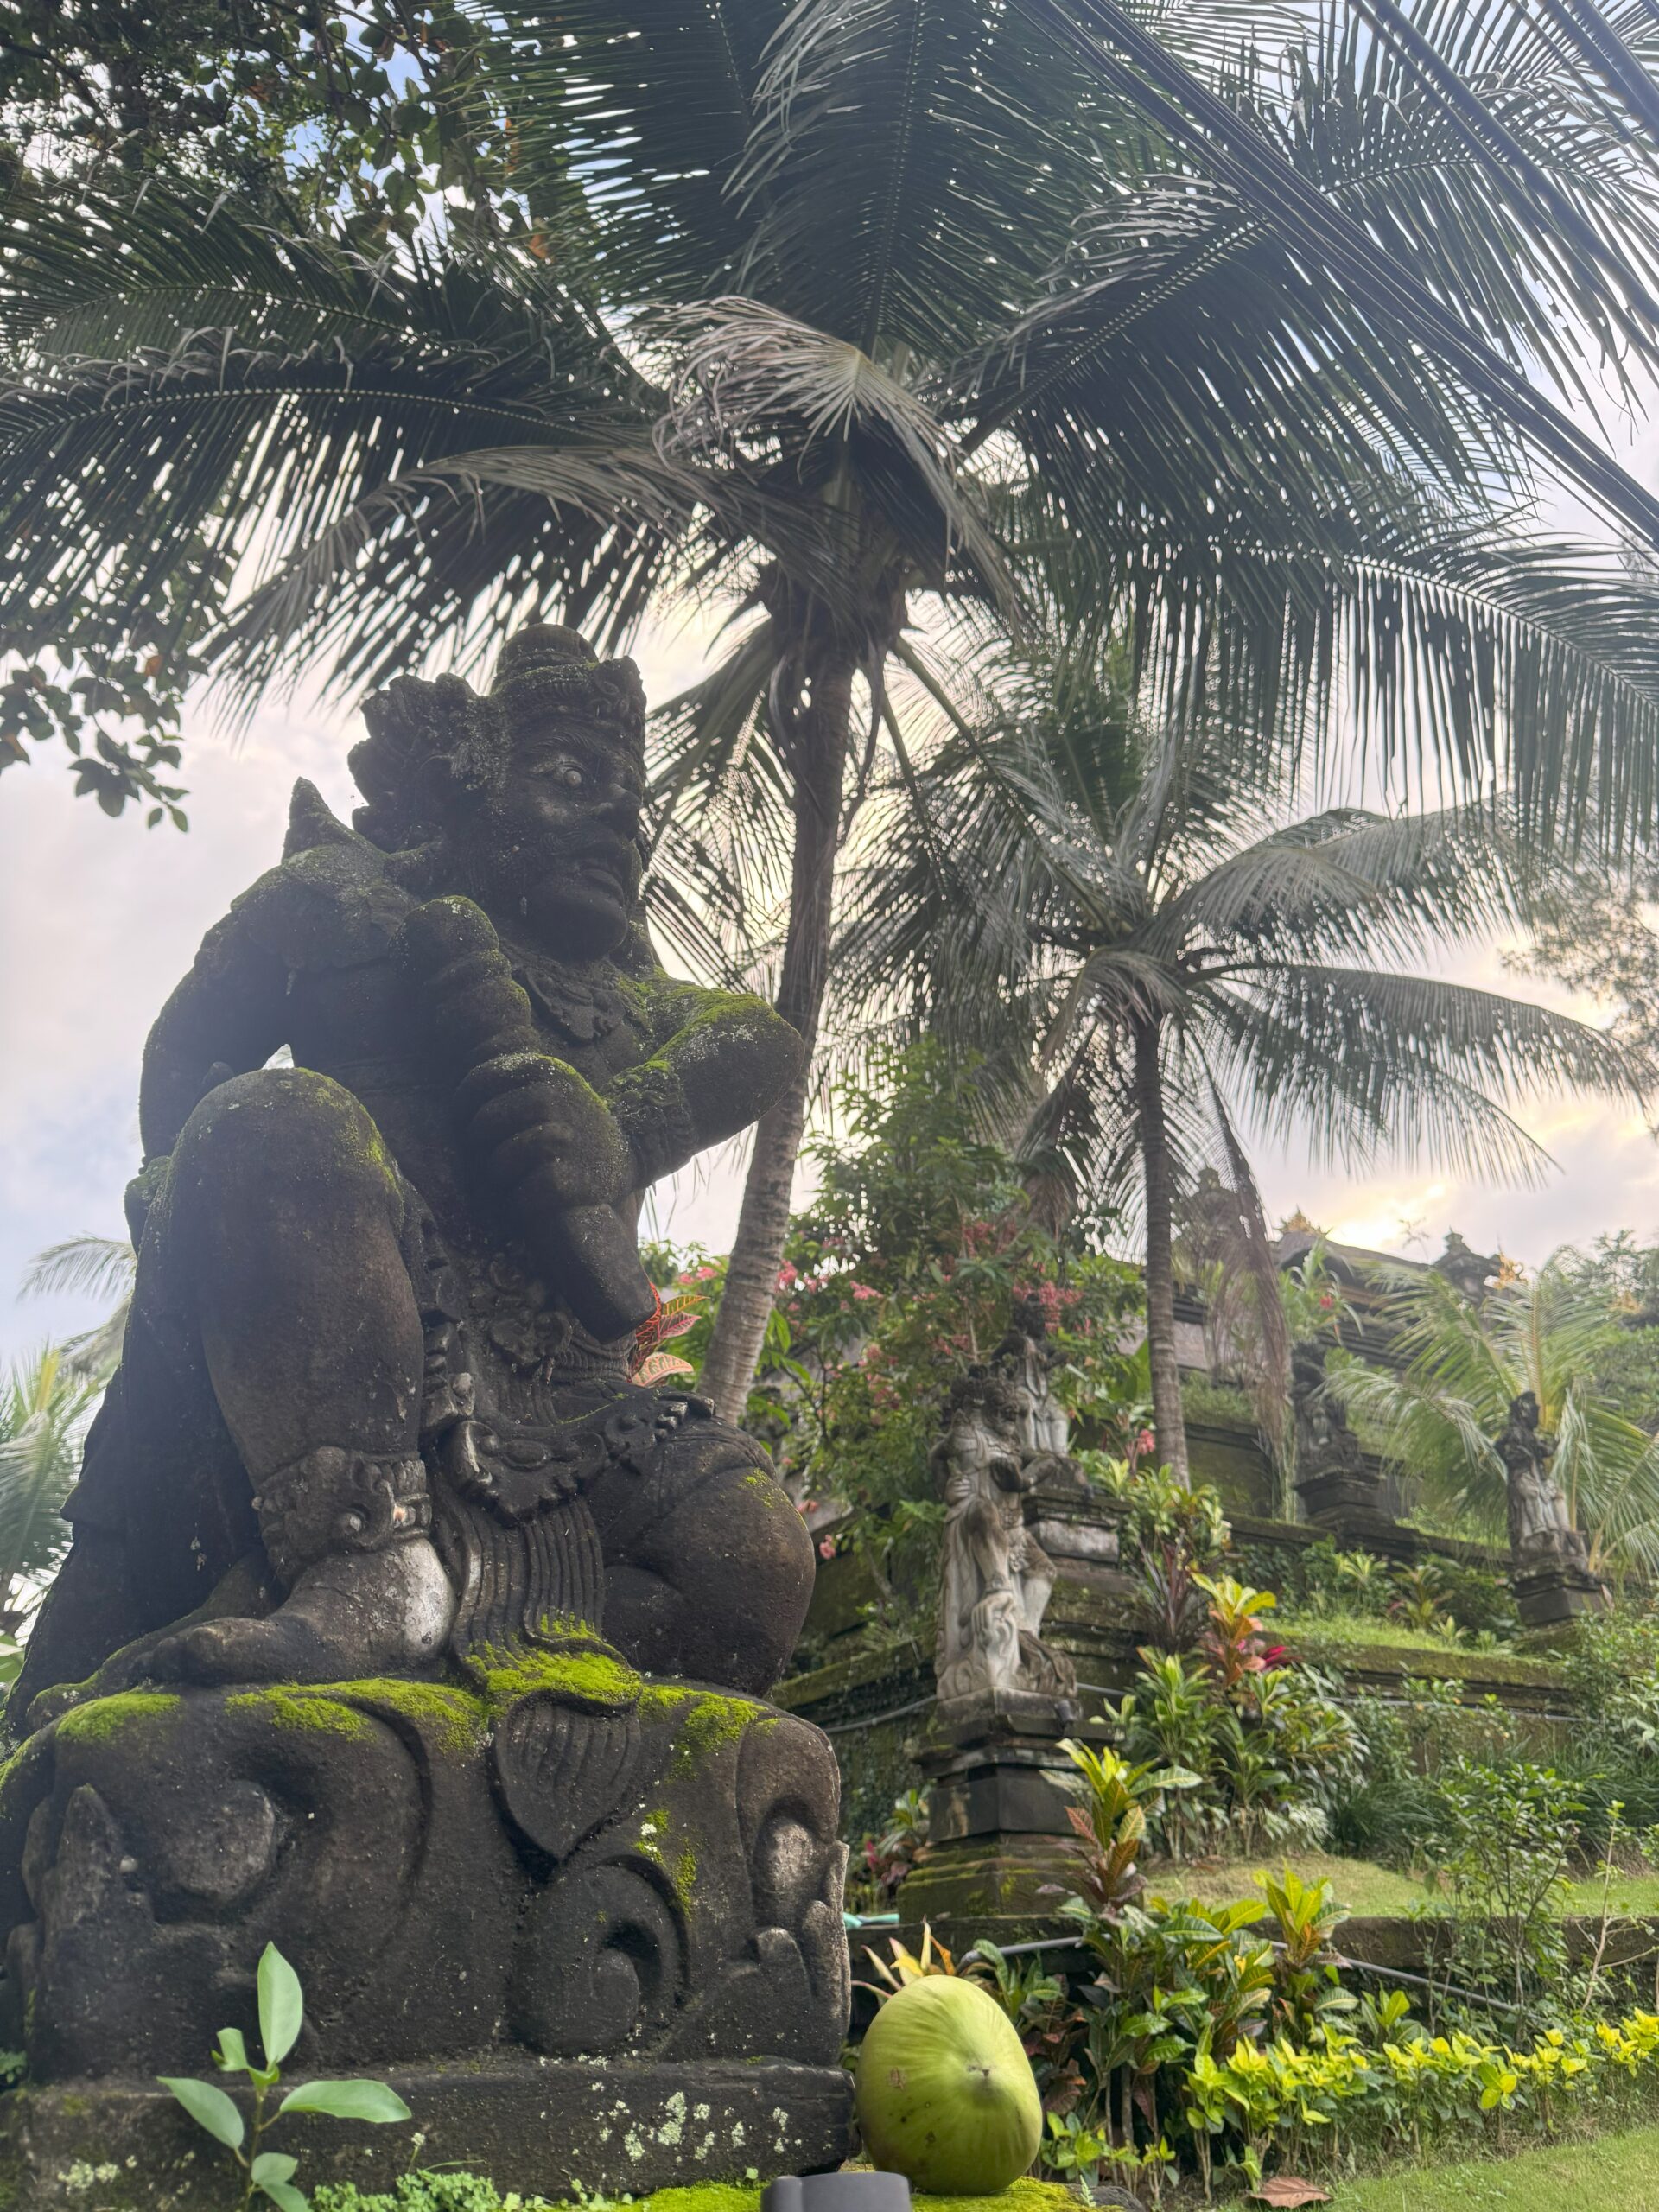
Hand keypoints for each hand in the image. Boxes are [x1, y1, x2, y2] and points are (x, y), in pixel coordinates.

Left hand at [455, 1049, 633, 1210]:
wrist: (630, 1150)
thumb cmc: (573, 1120)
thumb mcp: (551, 1080)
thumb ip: (513, 1071)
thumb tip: (462, 1068)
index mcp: (544, 1070)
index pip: (481, 1079)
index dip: (463, 1105)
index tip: (466, 1122)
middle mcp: (555, 1098)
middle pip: (485, 1122)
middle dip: (480, 1144)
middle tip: (490, 1154)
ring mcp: (566, 1137)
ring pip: (502, 1159)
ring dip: (500, 1174)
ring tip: (511, 1176)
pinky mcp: (576, 1179)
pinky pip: (527, 1193)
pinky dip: (523, 1202)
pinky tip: (531, 1198)